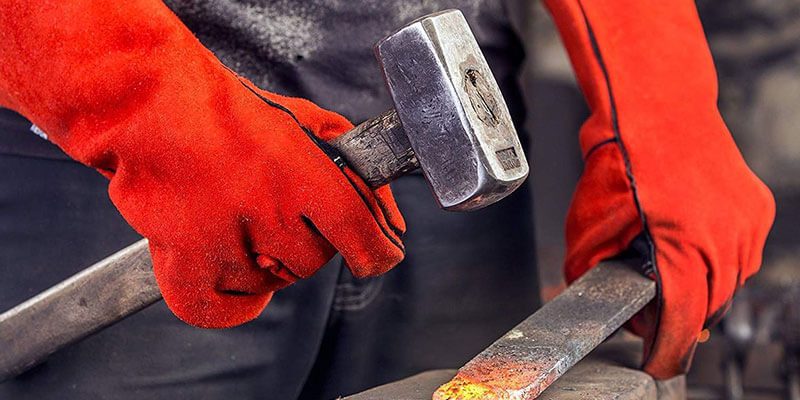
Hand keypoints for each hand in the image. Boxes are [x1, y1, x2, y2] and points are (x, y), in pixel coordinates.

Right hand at [0, 0, 404, 327]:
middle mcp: (264, 209)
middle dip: (307, 241)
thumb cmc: (227, 111)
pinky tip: (235, 272)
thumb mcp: (305, 121)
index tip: (381, 254)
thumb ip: (354, 167)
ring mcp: (222, 239)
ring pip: (270, 282)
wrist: (148, 106)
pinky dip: (234, 301)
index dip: (379, 252)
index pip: (360, 233)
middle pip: (313, 261)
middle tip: (282, 211)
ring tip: (240, 217)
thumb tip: (392, 220)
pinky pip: (222, 309)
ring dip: (265, 260)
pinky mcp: (182, 260)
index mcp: (299, 171)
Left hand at [546, 0, 774, 377]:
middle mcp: (725, 236)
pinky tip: (693, 251)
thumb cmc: (620, 158)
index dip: (670, 349)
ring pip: (731, 281)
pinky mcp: (757, 207)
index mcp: (684, 243)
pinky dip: (719, 261)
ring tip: (672, 279)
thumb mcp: (589, 223)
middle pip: (709, 304)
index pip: (684, 317)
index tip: (659, 364)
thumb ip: (594, 271)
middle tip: (654, 319)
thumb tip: (603, 300)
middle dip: (682, 319)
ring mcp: (747, 221)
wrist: (656, 108)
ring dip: (703, 289)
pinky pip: (743, 253)